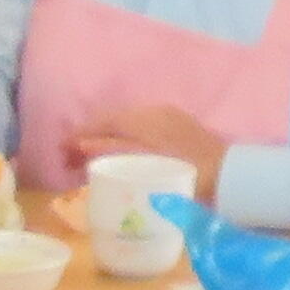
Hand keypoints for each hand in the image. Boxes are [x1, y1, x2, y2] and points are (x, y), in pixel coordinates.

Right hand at [84, 105, 225, 197]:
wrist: (229, 177)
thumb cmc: (188, 174)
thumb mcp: (145, 164)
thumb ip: (113, 151)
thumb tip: (82, 143)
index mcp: (144, 119)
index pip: (103, 121)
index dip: (79, 134)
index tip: (61, 149)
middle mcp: (153, 112)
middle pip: (112, 120)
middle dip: (89, 136)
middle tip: (70, 158)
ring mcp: (167, 118)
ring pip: (125, 124)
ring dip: (105, 139)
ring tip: (90, 159)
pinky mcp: (177, 127)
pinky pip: (139, 129)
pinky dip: (122, 140)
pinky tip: (119, 156)